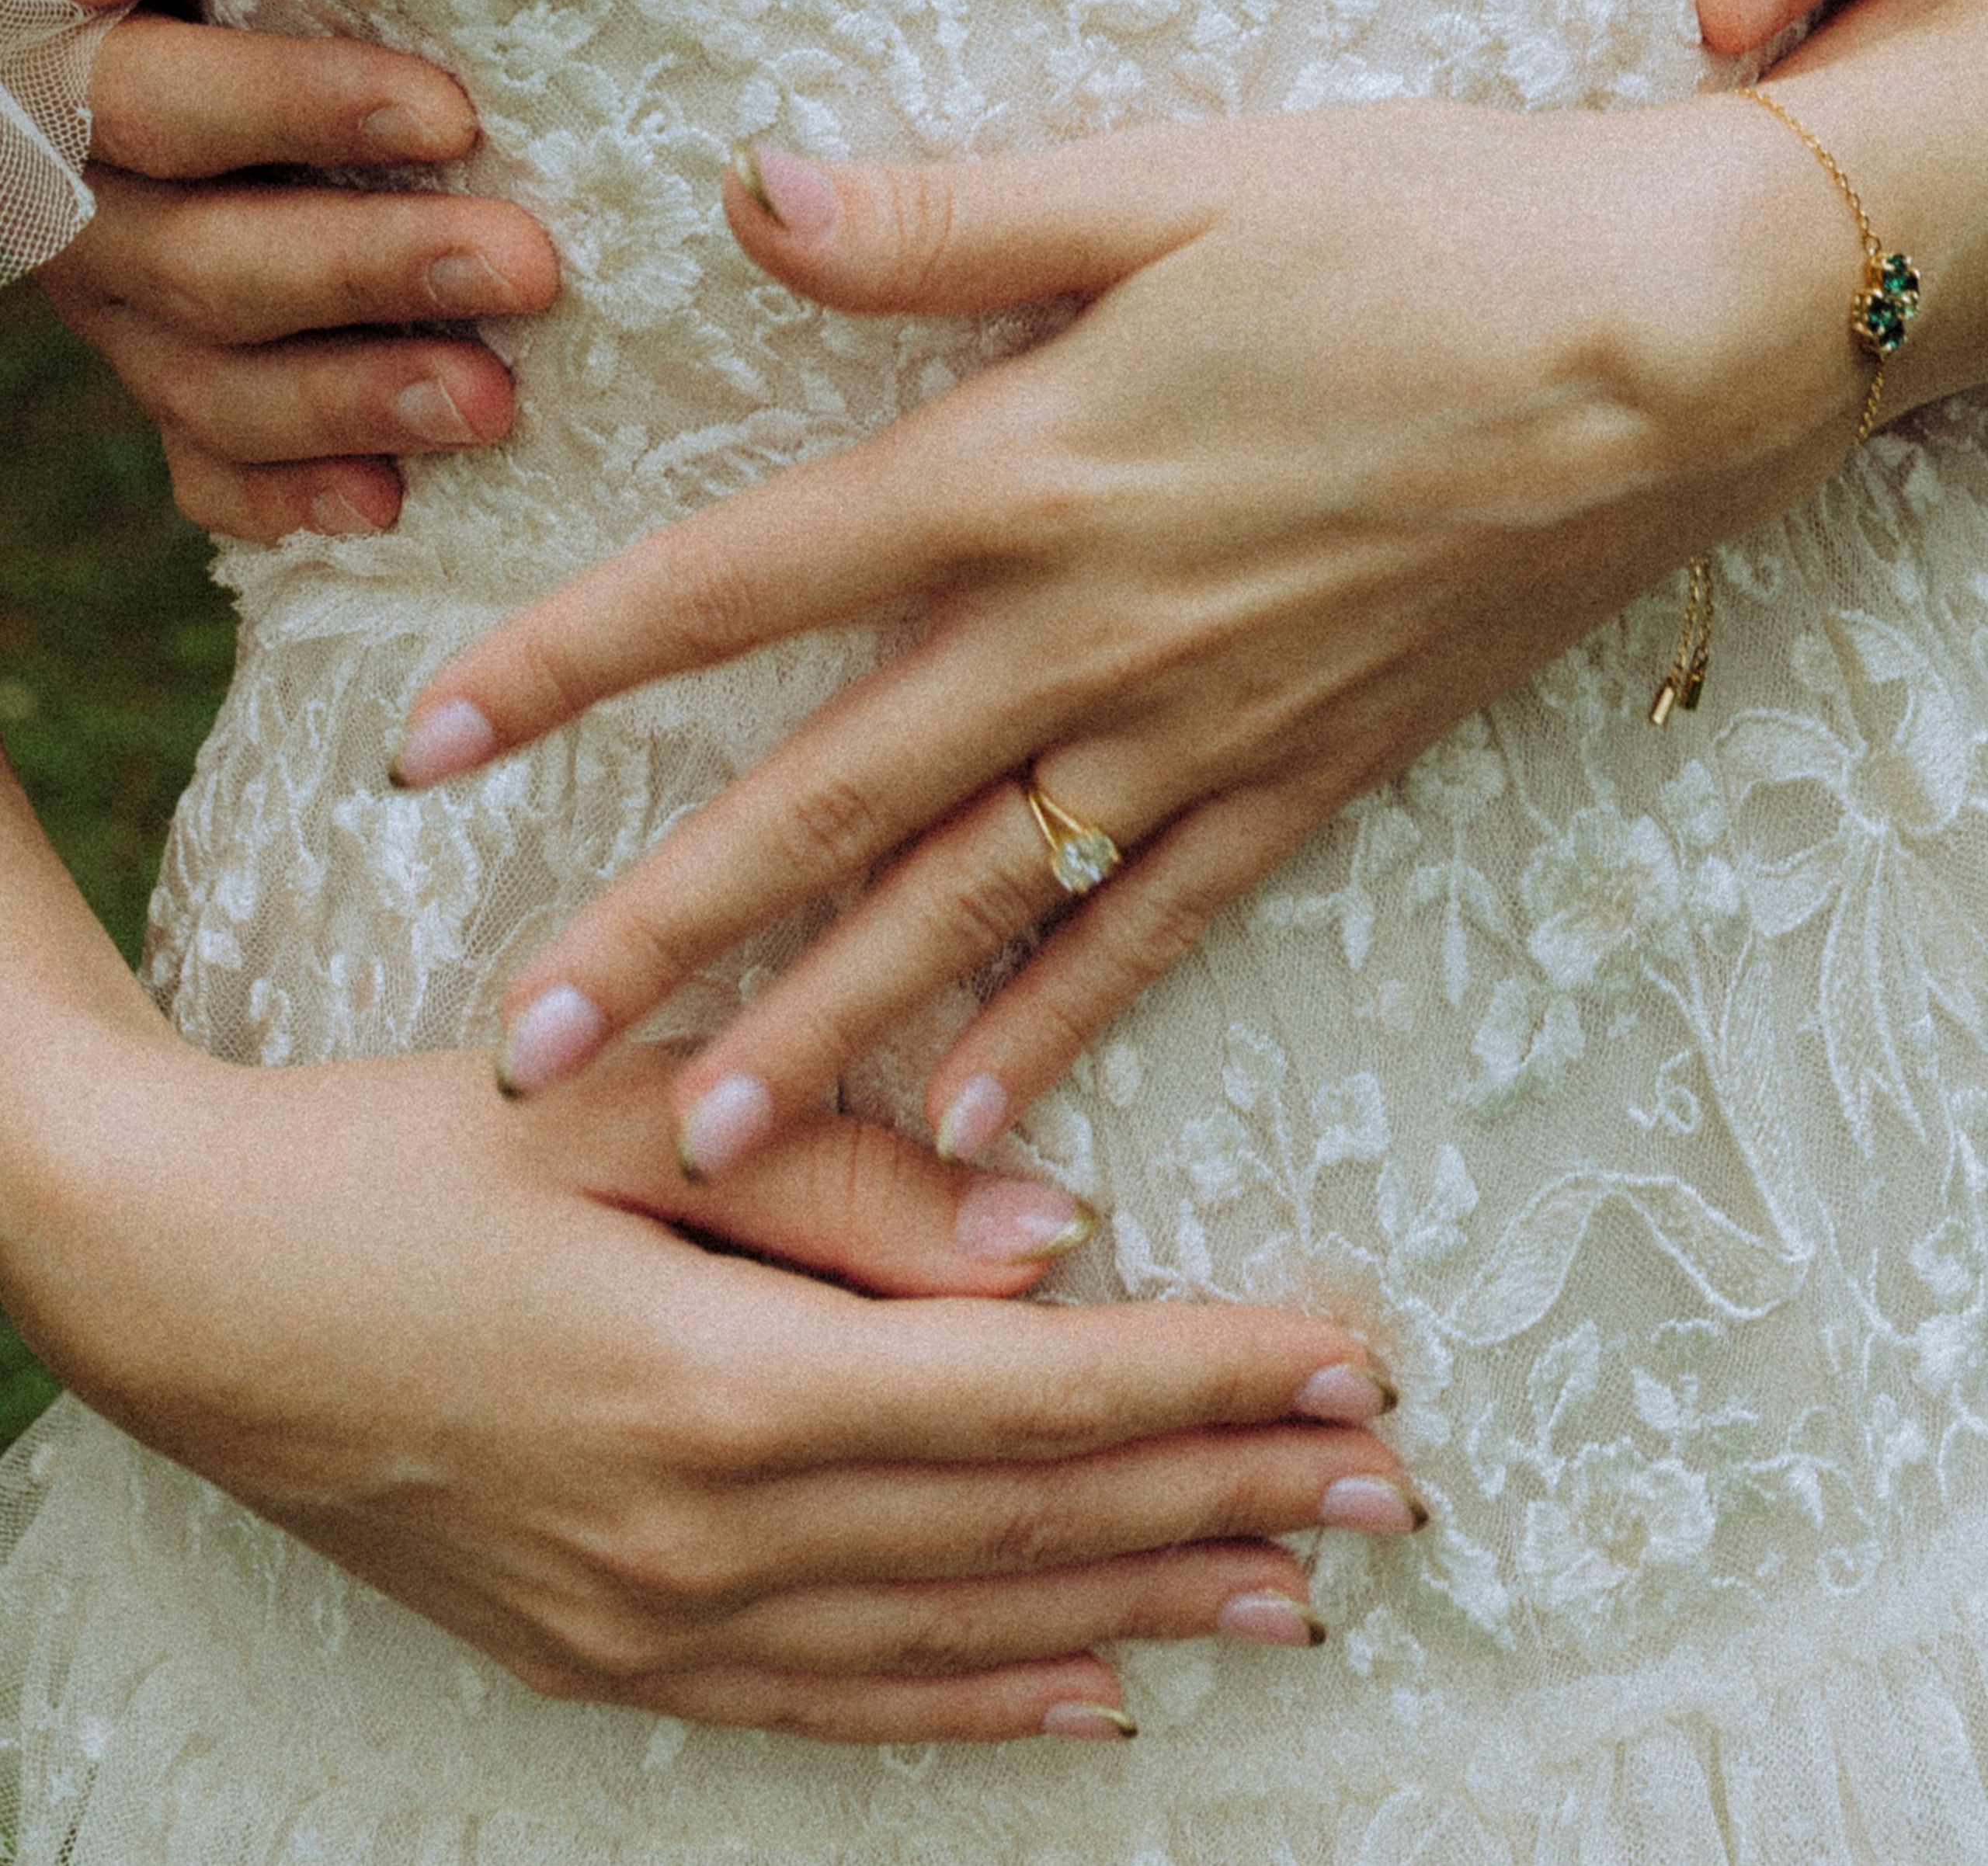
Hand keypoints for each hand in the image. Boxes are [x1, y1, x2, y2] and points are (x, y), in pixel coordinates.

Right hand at [0, 0, 557, 538]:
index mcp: (47, 66)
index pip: (144, 100)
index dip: (292, 110)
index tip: (452, 113)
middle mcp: (78, 202)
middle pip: (201, 262)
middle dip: (370, 272)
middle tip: (530, 267)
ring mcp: (123, 300)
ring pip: (212, 382)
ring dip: (352, 402)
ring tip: (493, 406)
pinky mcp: (174, 363)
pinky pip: (206, 458)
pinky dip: (287, 493)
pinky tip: (388, 507)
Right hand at [11, 1021, 1406, 1739]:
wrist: (186, 1292)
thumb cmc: (395, 1164)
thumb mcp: (602, 1119)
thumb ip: (834, 1180)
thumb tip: (1042, 1233)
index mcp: (713, 1381)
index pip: (1027, 1391)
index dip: (1201, 1378)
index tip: (1343, 1364)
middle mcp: (701, 1534)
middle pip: (1022, 1523)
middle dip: (1220, 1498)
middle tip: (1382, 1490)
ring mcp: (652, 1622)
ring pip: (957, 1633)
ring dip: (1138, 1609)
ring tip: (1292, 1597)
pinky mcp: (607, 1656)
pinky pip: (836, 1706)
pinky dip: (978, 1707)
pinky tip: (1087, 1699)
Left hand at [394, 92, 1872, 1170]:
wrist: (1673, 342)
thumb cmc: (1424, 231)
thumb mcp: (1174, 182)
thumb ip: (949, 219)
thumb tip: (747, 191)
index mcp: (1020, 471)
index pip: (735, 585)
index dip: (563, 667)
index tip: (421, 756)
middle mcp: (1084, 631)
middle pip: (826, 804)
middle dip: (659, 931)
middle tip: (521, 1056)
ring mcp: (1199, 725)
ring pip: (973, 907)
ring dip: (827, 1028)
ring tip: (699, 1142)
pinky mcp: (1310, 768)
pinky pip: (1157, 928)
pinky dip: (1061, 1028)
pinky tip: (977, 1127)